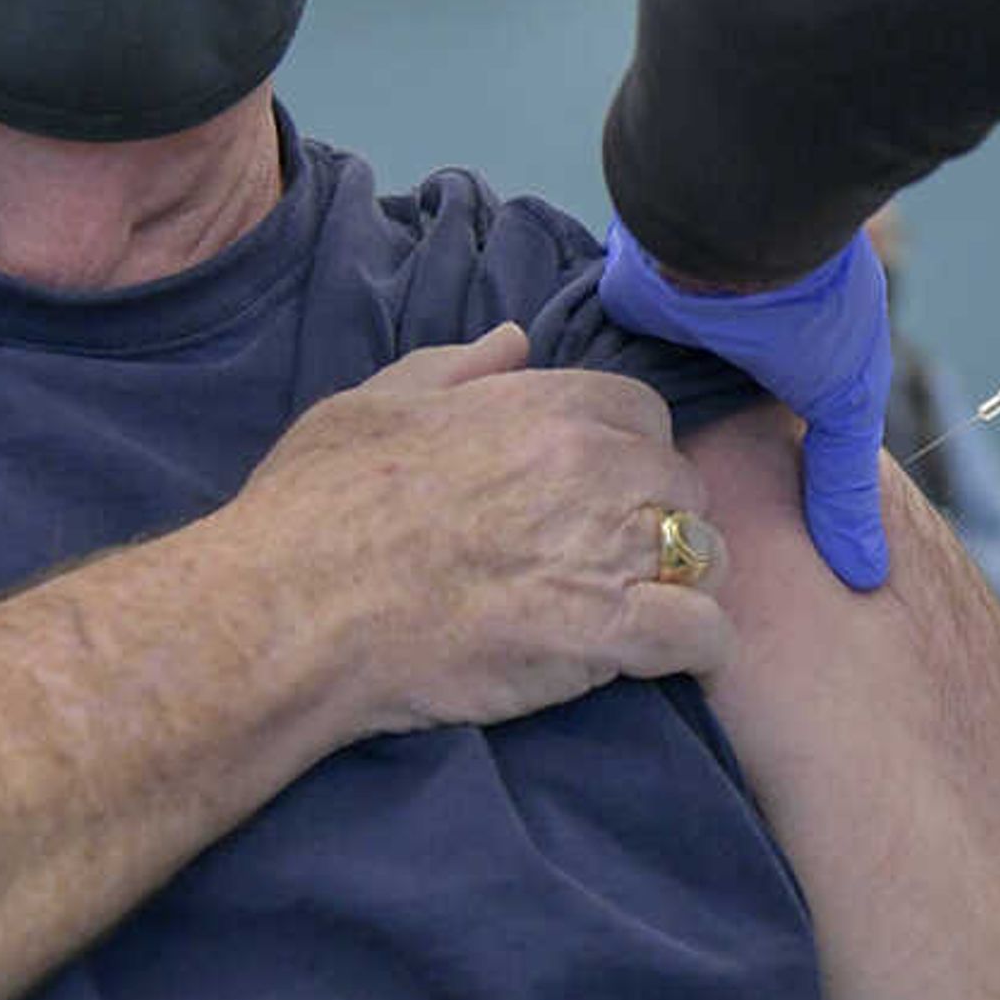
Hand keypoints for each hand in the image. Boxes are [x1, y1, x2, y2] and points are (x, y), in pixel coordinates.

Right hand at [205, 324, 738, 737]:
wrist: (293, 611)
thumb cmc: (317, 506)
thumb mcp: (374, 403)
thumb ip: (457, 367)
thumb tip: (515, 340)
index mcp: (548, 404)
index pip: (644, 414)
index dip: (627, 454)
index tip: (594, 494)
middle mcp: (595, 464)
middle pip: (681, 484)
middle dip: (655, 519)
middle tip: (606, 561)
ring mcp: (609, 546)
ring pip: (705, 554)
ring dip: (679, 581)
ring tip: (635, 612)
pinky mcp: (609, 632)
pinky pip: (702, 634)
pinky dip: (694, 649)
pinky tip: (661, 659)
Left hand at [596, 221, 892, 590]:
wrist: (747, 229)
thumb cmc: (813, 314)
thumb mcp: (845, 408)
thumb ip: (842, 487)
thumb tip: (867, 577)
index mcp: (776, 358)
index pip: (750, 436)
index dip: (734, 489)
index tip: (709, 547)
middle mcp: (720, 343)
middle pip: (694, 424)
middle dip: (675, 472)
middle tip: (652, 540)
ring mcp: (668, 326)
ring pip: (640, 402)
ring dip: (627, 442)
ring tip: (605, 512)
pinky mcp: (620, 312)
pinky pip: (600, 366)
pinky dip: (595, 402)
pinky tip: (578, 457)